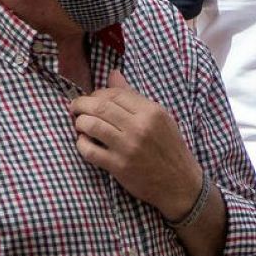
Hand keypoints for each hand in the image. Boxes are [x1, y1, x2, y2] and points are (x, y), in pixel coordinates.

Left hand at [70, 69, 203, 219]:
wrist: (179, 182)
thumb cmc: (169, 147)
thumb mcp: (159, 118)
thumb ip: (134, 97)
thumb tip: (113, 74)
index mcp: (152, 112)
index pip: (115, 93)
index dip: (98, 93)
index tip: (92, 99)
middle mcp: (140, 127)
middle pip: (100, 107)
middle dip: (81, 104)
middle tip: (76, 108)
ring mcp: (128, 147)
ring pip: (92, 126)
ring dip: (79, 123)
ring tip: (79, 124)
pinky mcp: (119, 166)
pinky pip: (89, 151)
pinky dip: (81, 144)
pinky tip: (84, 142)